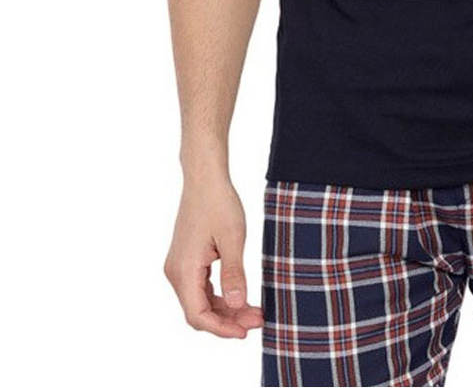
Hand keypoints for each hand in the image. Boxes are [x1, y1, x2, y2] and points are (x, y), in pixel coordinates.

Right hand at [164, 176, 262, 337]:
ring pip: (200, 301)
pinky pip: (200, 287)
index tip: (245, 331)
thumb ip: (234, 274)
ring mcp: (179, 266)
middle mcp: (176, 272)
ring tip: (254, 310)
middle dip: (228, 319)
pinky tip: (240, 296)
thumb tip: (237, 304)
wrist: (205, 179)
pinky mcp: (186, 260)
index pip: (198, 315)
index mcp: (183, 270)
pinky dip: (219, 296)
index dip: (221, 328)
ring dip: (225, 308)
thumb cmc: (219, 203)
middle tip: (258, 318)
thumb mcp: (233, 239)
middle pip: (199, 311)